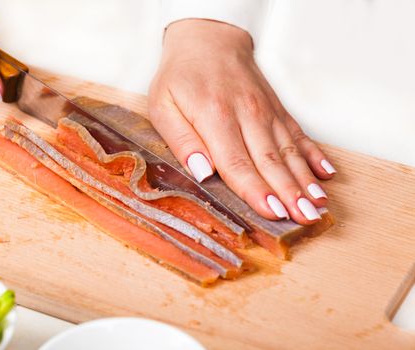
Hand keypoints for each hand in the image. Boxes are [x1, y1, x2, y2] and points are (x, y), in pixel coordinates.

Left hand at [148, 19, 336, 224]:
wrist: (207, 40)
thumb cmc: (181, 77)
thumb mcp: (163, 106)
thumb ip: (181, 141)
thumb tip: (202, 173)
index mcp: (215, 117)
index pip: (237, 163)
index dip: (256, 191)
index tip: (273, 212)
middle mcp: (247, 115)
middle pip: (270, 161)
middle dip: (289, 193)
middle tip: (305, 219)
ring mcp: (266, 112)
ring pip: (289, 151)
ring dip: (305, 180)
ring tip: (319, 204)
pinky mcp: (276, 109)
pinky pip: (298, 134)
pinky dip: (313, 154)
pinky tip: (326, 173)